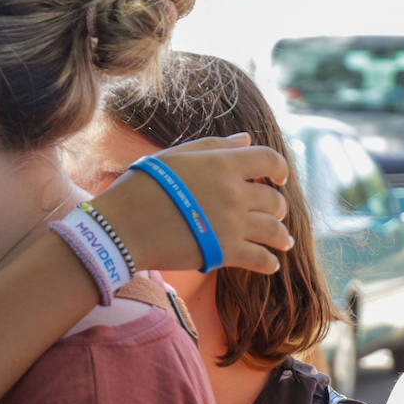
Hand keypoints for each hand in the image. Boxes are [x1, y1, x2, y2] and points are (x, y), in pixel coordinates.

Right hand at [96, 133, 291, 274]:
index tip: (278, 179)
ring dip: (281, 236)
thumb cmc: (140, 188)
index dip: (280, 169)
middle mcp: (233, 192)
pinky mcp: (224, 252)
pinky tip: (270, 264)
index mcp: (223, 164)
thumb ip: (213, 147)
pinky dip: (268, 262)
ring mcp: (231, 223)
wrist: (120, 227)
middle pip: (274, 200)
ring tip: (282, 242)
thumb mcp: (175, 157)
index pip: (270, 160)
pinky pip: (260, 258)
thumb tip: (246, 139)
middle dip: (277, 207)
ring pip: (273, 230)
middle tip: (273, 214)